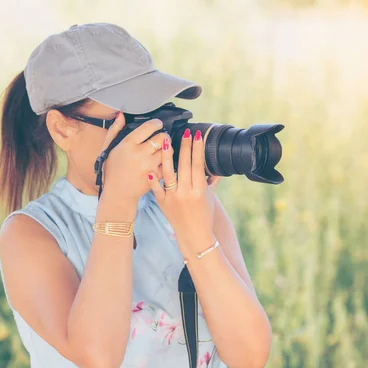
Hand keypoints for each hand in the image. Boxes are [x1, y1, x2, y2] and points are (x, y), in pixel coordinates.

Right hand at [102, 112, 167, 202]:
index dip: (156, 124)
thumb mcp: (108, 149)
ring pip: (168, 150)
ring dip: (167, 148)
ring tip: (162, 149)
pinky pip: (168, 164)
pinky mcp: (157, 176)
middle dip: (163, 136)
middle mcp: (140, 153)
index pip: (148, 127)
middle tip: (161, 138)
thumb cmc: (112, 171)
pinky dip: (166, 162)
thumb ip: (115, 130)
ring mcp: (150, 165)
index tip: (157, 124)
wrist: (118, 194)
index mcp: (128, 144)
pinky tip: (161, 162)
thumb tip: (121, 115)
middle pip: (162, 137)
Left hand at [146, 128, 215, 246]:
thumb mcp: (210, 198)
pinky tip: (150, 168)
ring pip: (169, 173)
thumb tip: (217, 170)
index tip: (197, 135)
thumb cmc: (204, 216)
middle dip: (185, 147)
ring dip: (167, 156)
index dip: (197, 149)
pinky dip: (153, 180)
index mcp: (199, 190)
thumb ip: (211, 183)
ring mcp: (173, 198)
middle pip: (185, 165)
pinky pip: (156, 189)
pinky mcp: (163, 203)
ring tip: (166, 141)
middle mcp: (186, 193)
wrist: (194, 236)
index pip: (198, 165)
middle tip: (185, 132)